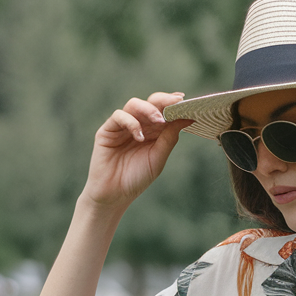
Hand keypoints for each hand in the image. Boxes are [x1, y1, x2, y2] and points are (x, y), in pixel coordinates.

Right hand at [82, 92, 193, 209]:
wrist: (114, 195)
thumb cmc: (137, 178)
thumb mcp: (158, 158)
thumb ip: (170, 138)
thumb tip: (188, 119)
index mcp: (153, 131)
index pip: (164, 111)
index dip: (173, 104)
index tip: (185, 101)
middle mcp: (139, 125)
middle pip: (150, 103)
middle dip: (163, 100)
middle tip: (175, 103)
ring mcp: (122, 126)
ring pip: (134, 104)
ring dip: (149, 110)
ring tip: (160, 121)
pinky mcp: (107, 130)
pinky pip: (119, 116)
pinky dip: (131, 123)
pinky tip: (139, 137)